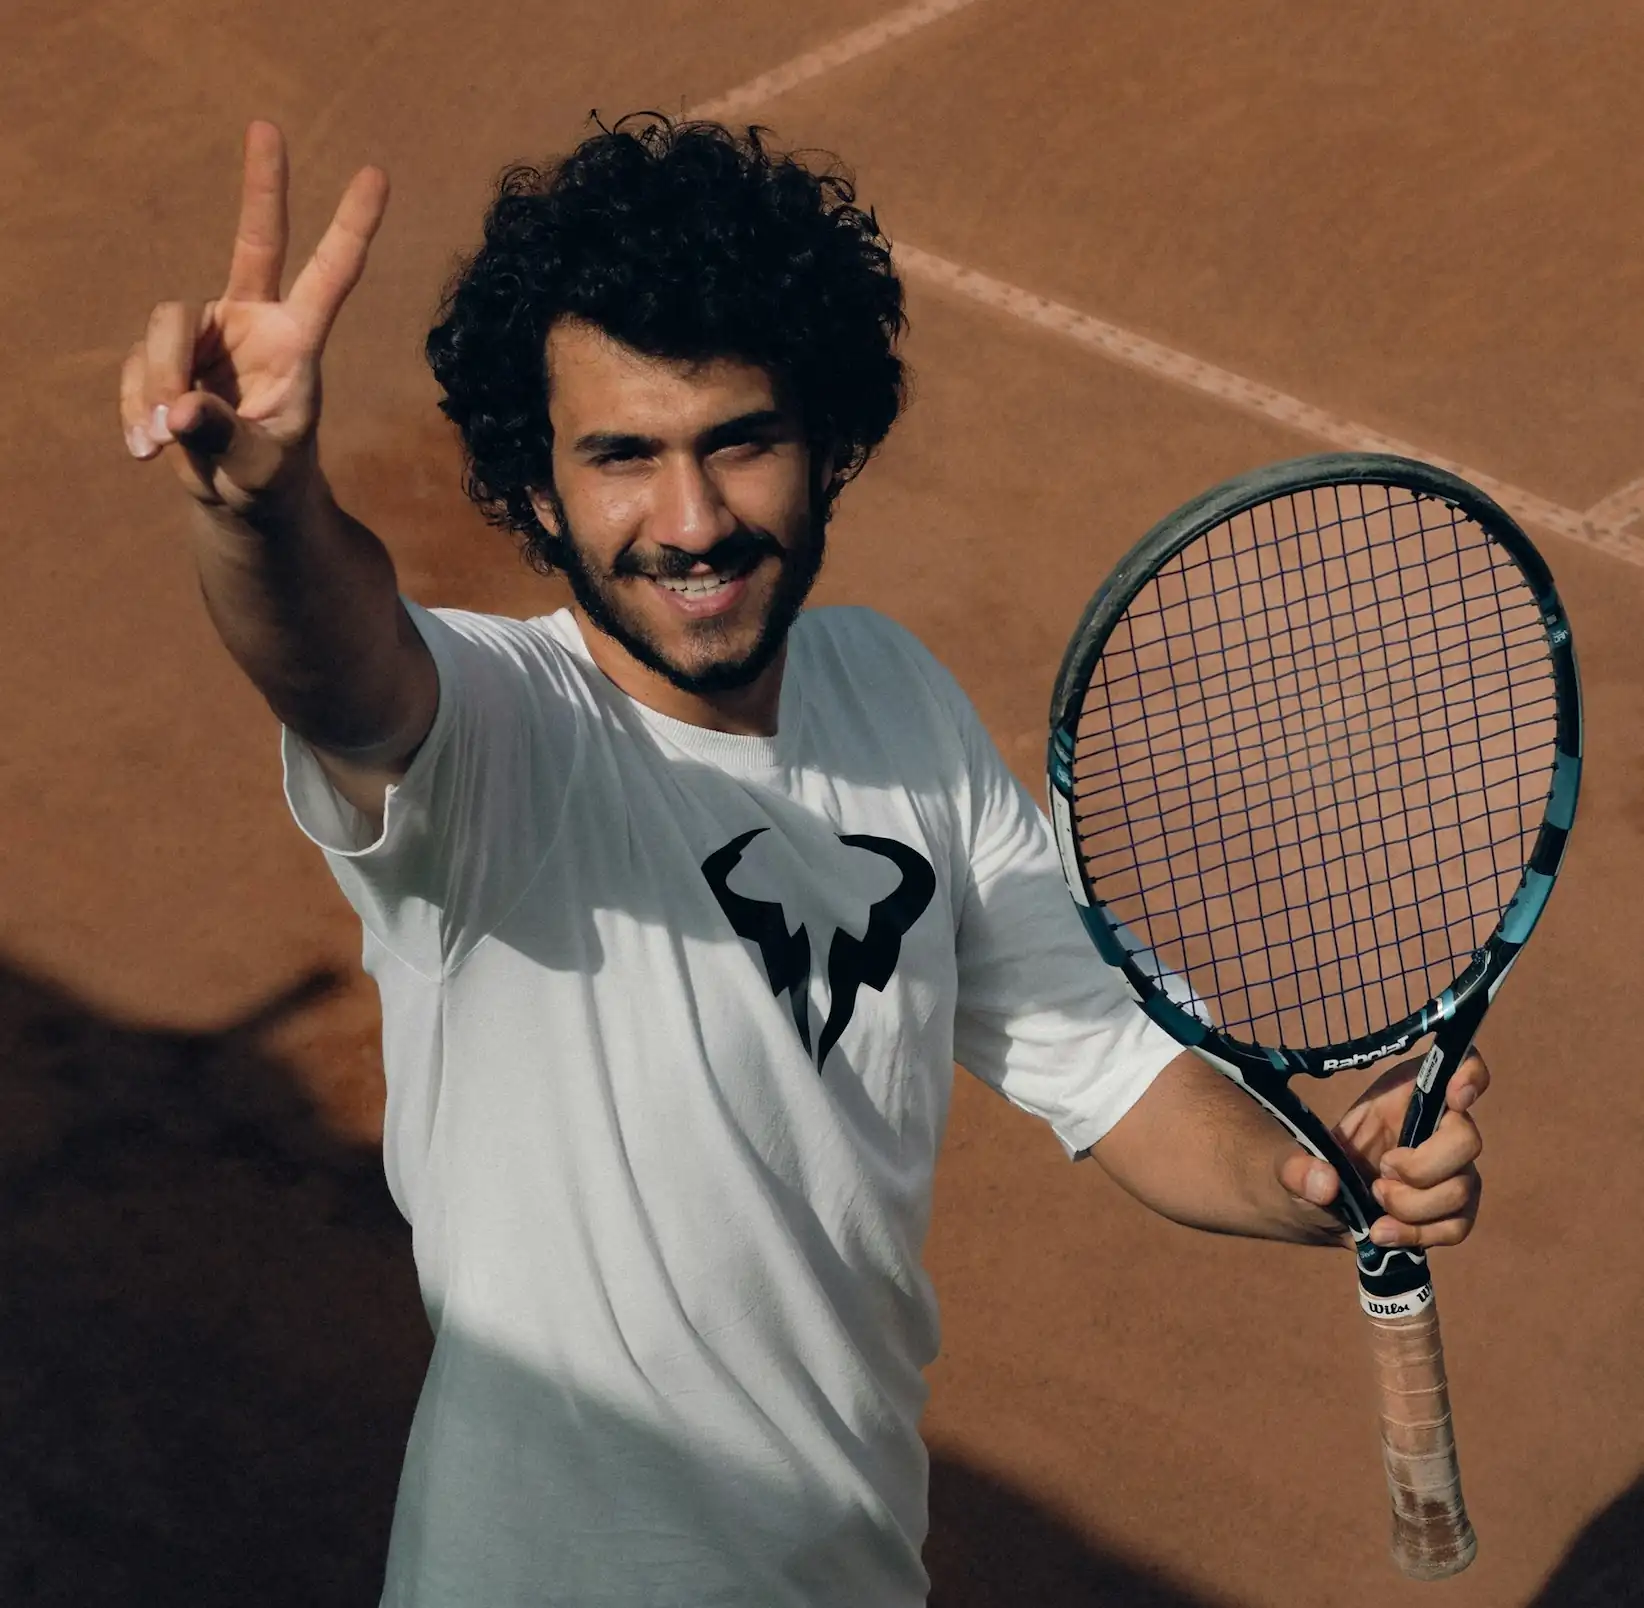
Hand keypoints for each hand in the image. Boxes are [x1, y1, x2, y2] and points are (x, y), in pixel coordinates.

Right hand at [119, 121, 388, 510]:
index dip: (351, 227)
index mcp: (299, 343)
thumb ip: (225, 441)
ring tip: (166, 440)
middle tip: (268, 126)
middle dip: (263, 186)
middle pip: (254, 242)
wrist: (241, 500)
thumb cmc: (269, 482)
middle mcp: (254, 322)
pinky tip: (148, 447)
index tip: (377, 174)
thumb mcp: (259, 473)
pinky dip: (137, 407)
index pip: (330, 277)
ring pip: (166, 324)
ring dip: (159, 381)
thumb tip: (181, 409)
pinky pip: (139, 366)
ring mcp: (209, 333)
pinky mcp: (168, 354)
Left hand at [1278, 1050, 1487, 1249]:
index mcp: (1404, 1092)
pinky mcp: (1454, 1210)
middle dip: (1422, 1166)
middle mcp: (1438, 1127)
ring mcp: (1452, 1170)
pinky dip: (1419, 1233)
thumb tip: (1325, 1183)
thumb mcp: (1290, 1163)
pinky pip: (1457, 1225)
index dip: (1469, 1075)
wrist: (1319, 1209)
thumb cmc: (1315, 1167)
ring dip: (1412, 1205)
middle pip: (1467, 1139)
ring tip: (1375, 1202)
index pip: (1459, 1065)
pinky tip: (1382, 1232)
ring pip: (1462, 1188)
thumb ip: (1296, 1167)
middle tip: (1381, 1172)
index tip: (1456, 1096)